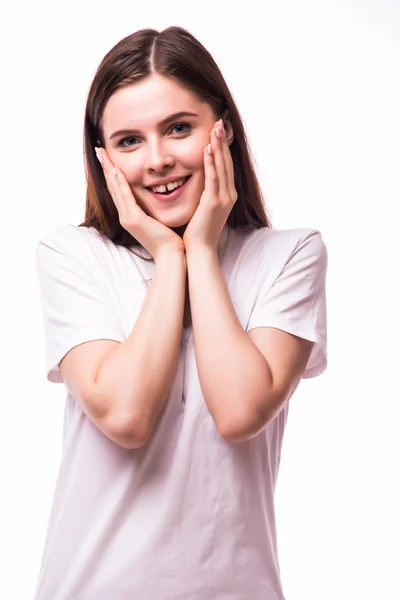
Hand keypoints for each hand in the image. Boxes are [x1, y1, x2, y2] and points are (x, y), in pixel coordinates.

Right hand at [95, 148, 184, 260]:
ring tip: (102, 154)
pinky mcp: (134, 220)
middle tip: (99, 149)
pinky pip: (125, 197)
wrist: (171, 255)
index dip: (112, 173)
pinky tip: (116, 170)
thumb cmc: (169, 240)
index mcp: (130, 216)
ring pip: (115, 189)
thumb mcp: (158, 220)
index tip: (108, 157)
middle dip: (106, 167)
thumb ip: (154, 209)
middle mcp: (125, 216)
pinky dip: (120, 183)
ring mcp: (127, 218)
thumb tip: (161, 195)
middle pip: (112, 186)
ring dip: (108, 170)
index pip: (119, 190)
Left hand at [182, 119, 236, 253]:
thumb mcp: (204, 208)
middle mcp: (229, 195)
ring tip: (215, 127)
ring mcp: (223, 198)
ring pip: (222, 167)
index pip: (226, 166)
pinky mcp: (214, 203)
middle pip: (227, 162)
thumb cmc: (198, 231)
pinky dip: (211, 162)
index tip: (218, 131)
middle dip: (223, 141)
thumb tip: (199, 182)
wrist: (200, 250)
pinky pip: (213, 178)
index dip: (223, 147)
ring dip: (218, 146)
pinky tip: (207, 148)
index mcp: (227, 195)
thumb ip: (205, 193)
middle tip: (219, 121)